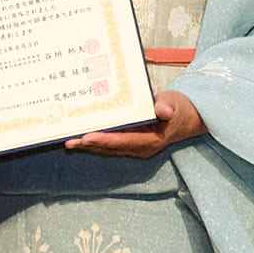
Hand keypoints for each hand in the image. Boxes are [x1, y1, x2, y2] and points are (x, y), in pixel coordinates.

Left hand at [64, 90, 205, 157]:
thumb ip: (167, 107)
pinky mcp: (130, 142)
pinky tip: (80, 136)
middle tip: (70, 141)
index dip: (105, 140)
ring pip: (108, 148)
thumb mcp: (174, 104)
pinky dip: (95, 141)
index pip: (124, 141)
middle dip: (90, 145)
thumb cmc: (178, 108)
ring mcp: (134, 147)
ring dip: (88, 145)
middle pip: (111, 148)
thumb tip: (163, 110)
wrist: (184, 117)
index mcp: (151, 140)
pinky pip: (110, 143)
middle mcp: (140, 147)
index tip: (88, 137)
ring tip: (68, 141)